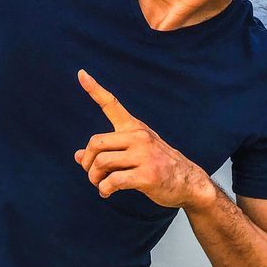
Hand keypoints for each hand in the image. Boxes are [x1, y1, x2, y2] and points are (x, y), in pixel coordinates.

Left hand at [74, 69, 214, 211]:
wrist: (189, 182)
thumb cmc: (158, 165)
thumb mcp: (134, 152)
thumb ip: (108, 152)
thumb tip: (77, 156)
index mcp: (134, 127)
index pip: (112, 104)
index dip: (94, 89)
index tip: (81, 73)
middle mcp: (139, 136)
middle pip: (96, 143)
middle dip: (88, 161)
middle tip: (91, 173)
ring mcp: (144, 155)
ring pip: (102, 162)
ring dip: (94, 177)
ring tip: (99, 184)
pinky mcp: (147, 175)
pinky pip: (113, 180)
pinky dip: (105, 189)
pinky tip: (107, 192)